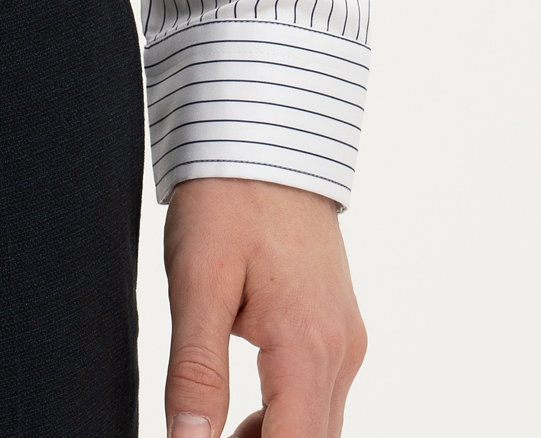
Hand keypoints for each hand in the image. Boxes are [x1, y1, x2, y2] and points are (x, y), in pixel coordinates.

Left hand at [162, 176, 365, 436]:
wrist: (265, 134)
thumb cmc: (228, 196)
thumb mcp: (197, 280)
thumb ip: (195, 369)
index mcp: (308, 344)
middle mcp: (340, 350)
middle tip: (200, 436)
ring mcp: (345, 339)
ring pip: (319, 425)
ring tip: (213, 432)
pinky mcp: (338, 327)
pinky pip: (320, 397)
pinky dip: (286, 418)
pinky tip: (241, 414)